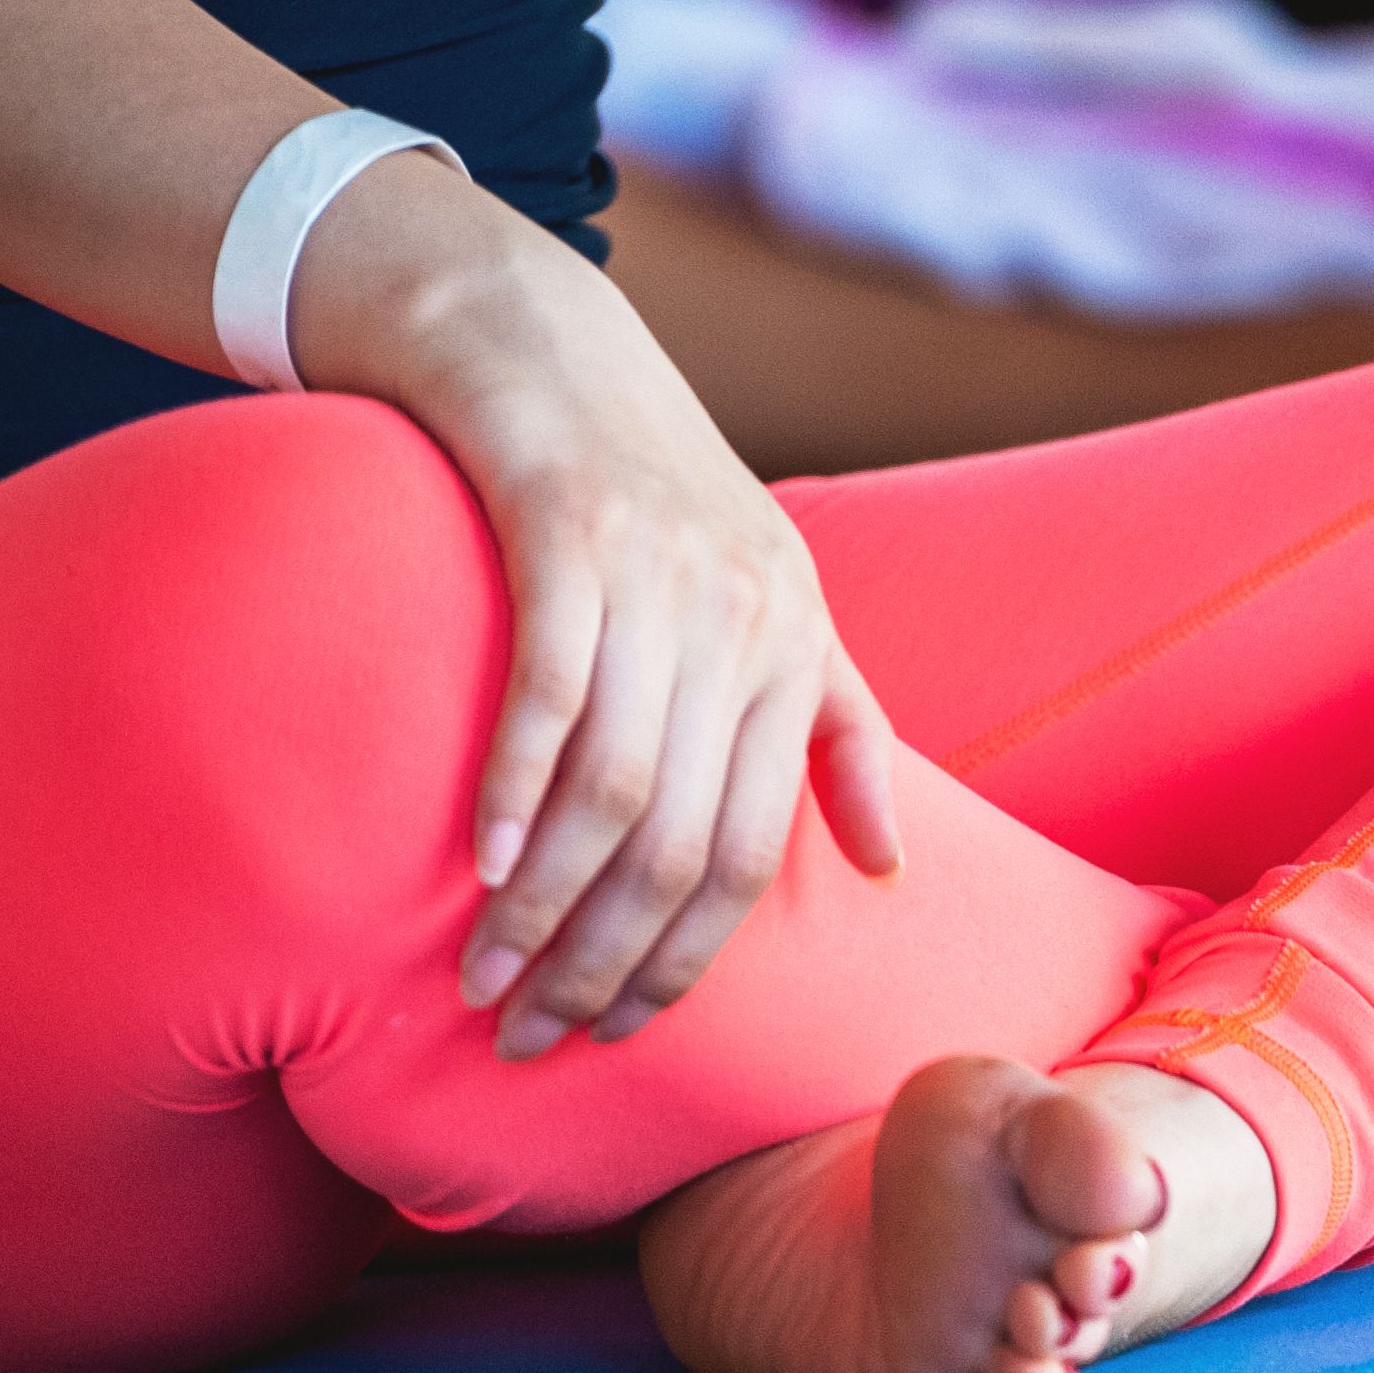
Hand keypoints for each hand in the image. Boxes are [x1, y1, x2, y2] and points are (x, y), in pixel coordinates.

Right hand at [294, 161, 909, 1055]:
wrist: (537, 336)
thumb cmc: (650, 492)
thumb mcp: (774, 603)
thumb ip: (836, 732)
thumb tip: (891, 865)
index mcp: (797, 654)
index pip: (751, 853)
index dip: (686, 959)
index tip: (616, 1032)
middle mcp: (745, 621)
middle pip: (682, 838)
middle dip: (605, 957)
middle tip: (529, 1035)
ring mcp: (660, 574)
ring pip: (617, 784)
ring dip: (546, 902)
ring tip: (482, 979)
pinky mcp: (567, 526)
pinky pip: (551, 685)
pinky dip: (519, 785)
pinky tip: (482, 864)